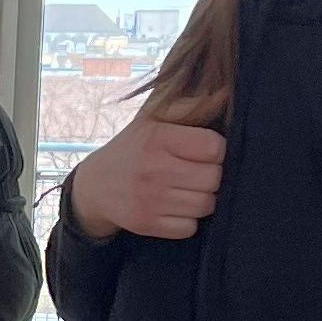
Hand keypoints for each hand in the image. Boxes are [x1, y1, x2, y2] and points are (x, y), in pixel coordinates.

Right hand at [67, 107, 225, 241]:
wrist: (94, 187)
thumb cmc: (134, 148)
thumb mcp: (153, 119)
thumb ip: (189, 105)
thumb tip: (226, 93)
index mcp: (157, 138)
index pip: (214, 147)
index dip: (215, 150)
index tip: (203, 151)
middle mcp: (153, 169)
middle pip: (214, 178)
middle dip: (210, 176)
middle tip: (195, 172)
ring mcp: (149, 200)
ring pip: (206, 205)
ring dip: (201, 199)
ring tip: (186, 189)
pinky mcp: (146, 224)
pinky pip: (190, 227)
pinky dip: (187, 220)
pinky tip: (174, 207)